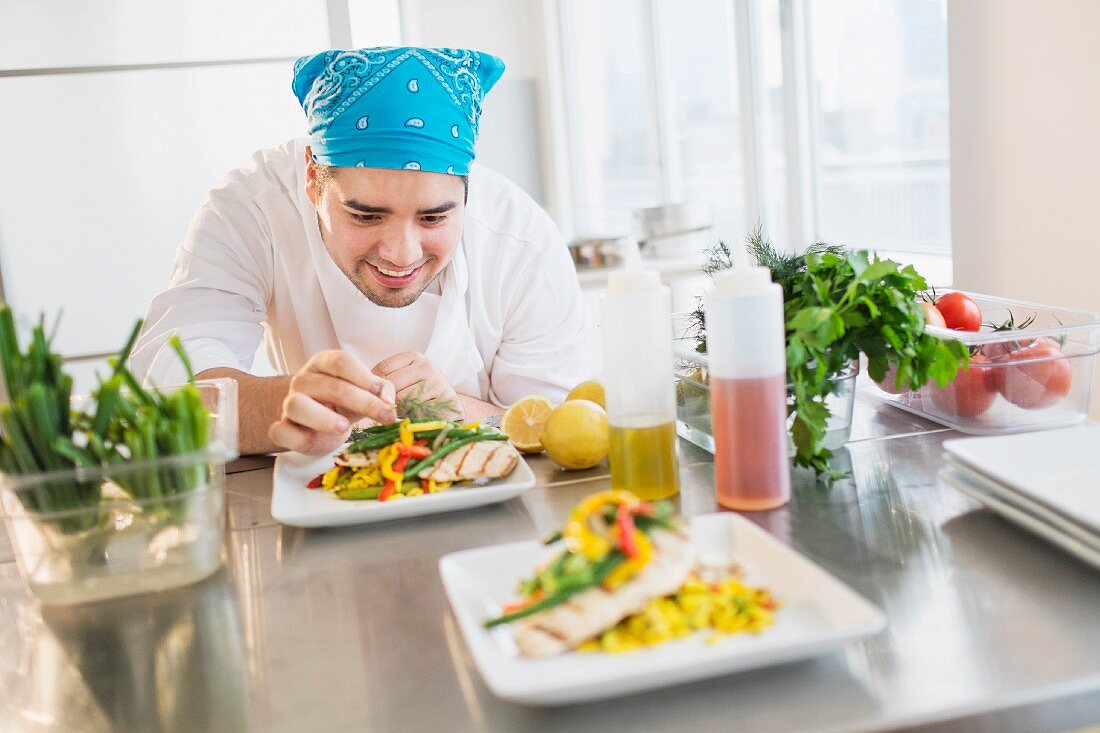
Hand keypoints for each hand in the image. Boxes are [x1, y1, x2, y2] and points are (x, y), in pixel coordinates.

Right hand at [268, 350, 396, 454]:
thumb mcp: (361, 392)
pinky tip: (316, 440)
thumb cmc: (340, 403)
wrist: (312, 422)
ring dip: (323, 418)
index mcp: (323, 364)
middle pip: (330, 385)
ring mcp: (289, 403)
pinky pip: (281, 431)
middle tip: (385, 415)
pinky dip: (298, 438)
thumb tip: (388, 397)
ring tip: (344, 428)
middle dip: (362, 401)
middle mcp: (304, 381)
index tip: (385, 395)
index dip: (365, 377)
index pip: (341, 361)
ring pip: (298, 405)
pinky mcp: (281, 428)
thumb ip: (377, 391)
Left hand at [372, 351, 464, 419]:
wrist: (451, 412)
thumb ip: (384, 382)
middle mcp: (427, 367)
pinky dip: (413, 419)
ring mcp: (438, 384)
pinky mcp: (445, 403)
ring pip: (403, 401)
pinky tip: (417, 418)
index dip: (375, 386)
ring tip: (407, 412)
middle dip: (387, 401)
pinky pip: (417, 413)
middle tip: (392, 409)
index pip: (382, 369)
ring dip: (399, 411)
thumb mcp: (403, 382)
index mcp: (414, 357)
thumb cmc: (420, 397)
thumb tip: (365, 392)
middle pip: (391, 385)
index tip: (378, 396)